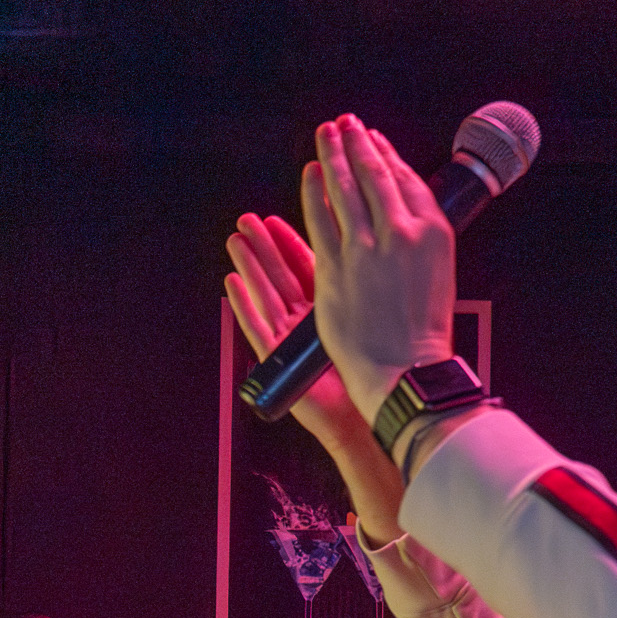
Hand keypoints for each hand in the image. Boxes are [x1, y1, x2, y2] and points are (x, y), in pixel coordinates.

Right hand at [226, 213, 371, 451]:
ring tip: (235, 240)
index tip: (277, 217)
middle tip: (249, 219)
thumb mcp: (378, 307)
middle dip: (264, 246)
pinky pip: (258, 328)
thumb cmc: (385, 363)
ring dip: (249, 267)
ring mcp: (292, 340)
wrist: (384, 400)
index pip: (306, 263)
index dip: (289, 239)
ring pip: (266, 294)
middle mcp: (309, 319)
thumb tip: (377, 239)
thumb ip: (371, 277)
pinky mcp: (281, 361)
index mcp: (332, 304)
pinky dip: (244, 305)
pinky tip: (231, 284)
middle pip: (280, 274)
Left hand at [300, 114, 458, 423]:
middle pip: (375, 175)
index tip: (373, 138)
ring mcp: (366, 249)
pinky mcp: (335, 268)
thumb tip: (406, 215)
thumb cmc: (421, 331)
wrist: (407, 369)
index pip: (405, 180)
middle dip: (358, 143)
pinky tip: (309, 173)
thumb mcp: (436, 273)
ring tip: (326, 134)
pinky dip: (314, 191)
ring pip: (346, 189)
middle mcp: (402, 234)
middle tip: (345, 123)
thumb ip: (418, 240)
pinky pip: (320, 218)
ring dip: (333, 156)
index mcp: (433, 233)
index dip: (386, 154)